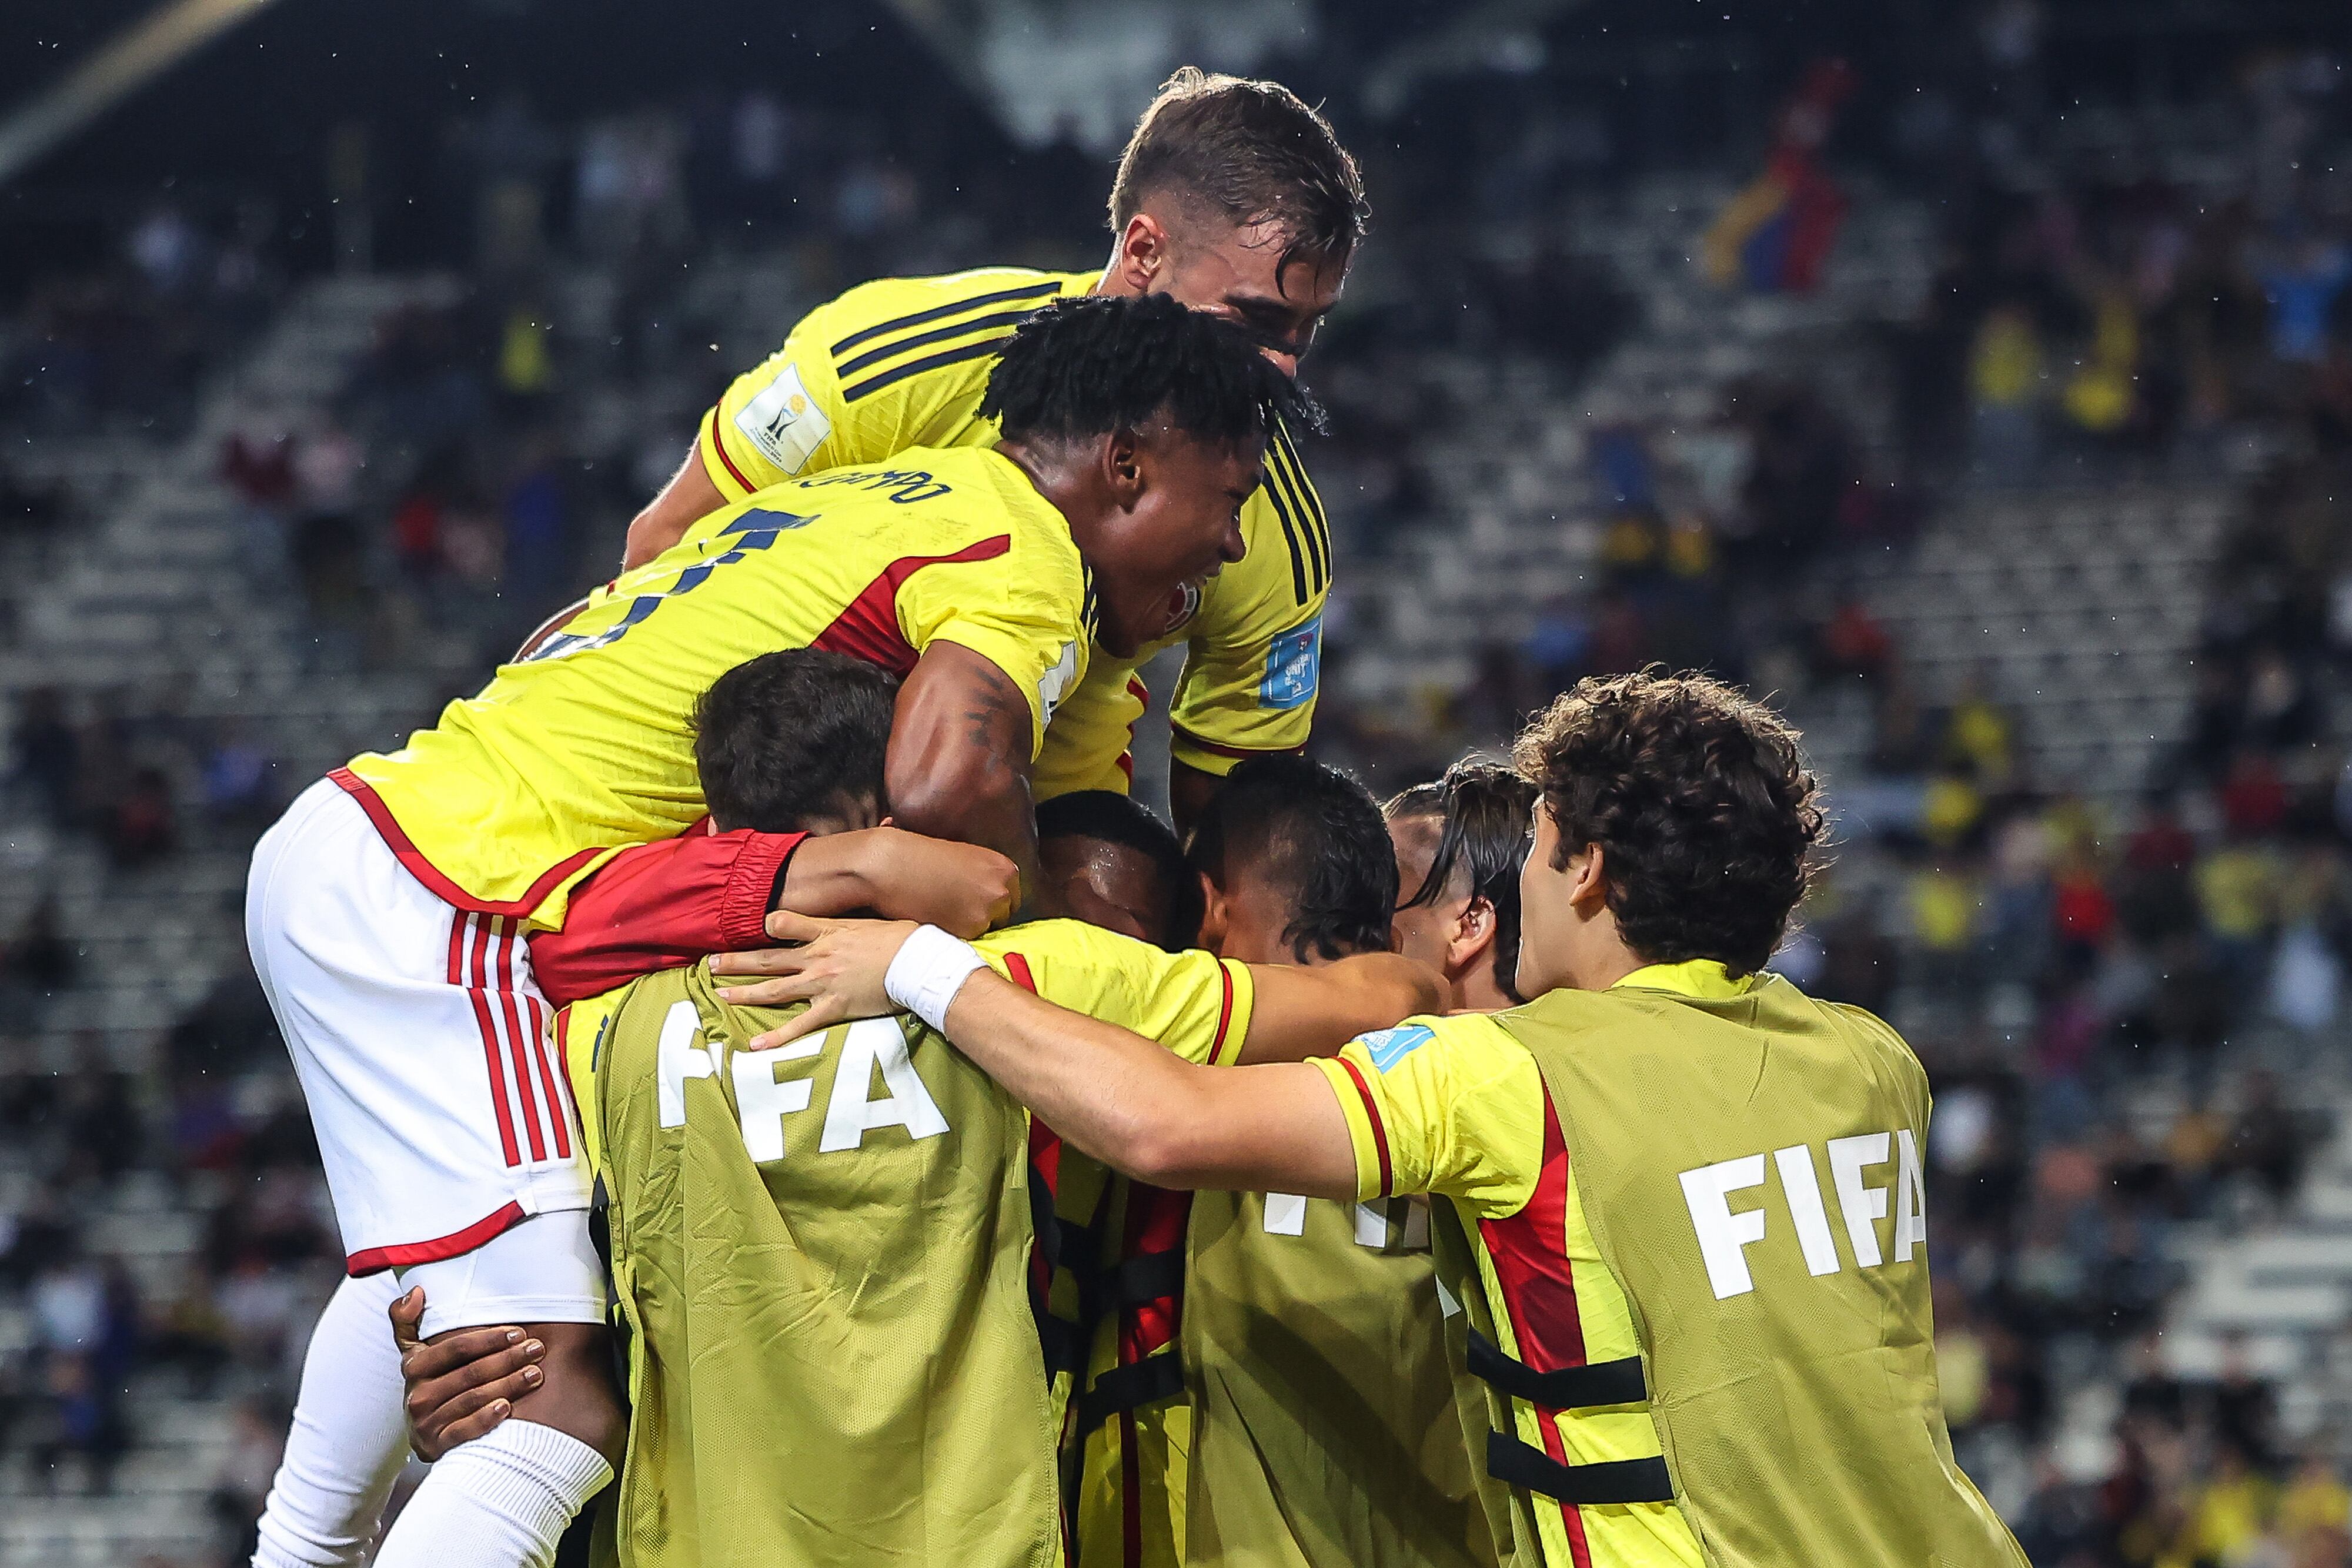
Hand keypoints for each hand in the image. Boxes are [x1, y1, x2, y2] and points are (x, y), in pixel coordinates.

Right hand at [390, 1286, 543, 1460]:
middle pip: (470, 1372)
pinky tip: (507, 1407)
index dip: (489, 1338)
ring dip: (508, 1384)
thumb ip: (410, 1321)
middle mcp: (417, 1395)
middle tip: (537, 1349)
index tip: (518, 1332)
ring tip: (535, 1374)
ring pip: (472, 1398)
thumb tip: (416, 1292)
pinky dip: (485, 1419)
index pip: (456, 1348)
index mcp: (415, 1366)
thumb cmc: (433, 1384)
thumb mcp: (417, 1352)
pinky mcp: (435, 1447)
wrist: (427, 1435)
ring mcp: (425, 1423)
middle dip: (508, 1359)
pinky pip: (463, 1431)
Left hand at [711, 911, 919, 1049]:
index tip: (755, 929)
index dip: (767, 925)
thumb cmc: (900, 940)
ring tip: (720, 993)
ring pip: (774, 989)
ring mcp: (822, 983)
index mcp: (826, 933)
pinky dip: (776, 1036)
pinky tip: (756, 1044)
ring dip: (744, 992)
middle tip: (710, 964)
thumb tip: (844, 925)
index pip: (784, 923)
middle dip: (737, 961)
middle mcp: (817, 957)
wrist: (916, 962)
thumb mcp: (869, 922)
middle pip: (768, 960)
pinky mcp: (833, 1008)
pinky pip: (799, 1025)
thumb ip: (847, 924)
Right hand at [853, 829, 1017, 937]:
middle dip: (985, 916)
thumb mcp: (966, 859)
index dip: (992, 903)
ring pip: (986, 930)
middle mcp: (1002, 890)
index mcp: (1005, 869)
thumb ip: (986, 878)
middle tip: (957, 909)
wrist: (893, 865)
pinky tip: (938, 919)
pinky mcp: (968, 930)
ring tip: (944, 912)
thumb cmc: (922, 857)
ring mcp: (987, 912)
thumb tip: (995, 899)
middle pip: (1003, 917)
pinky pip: (969, 939)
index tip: (975, 902)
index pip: (1011, 898)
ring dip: (970, 926)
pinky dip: (955, 934)